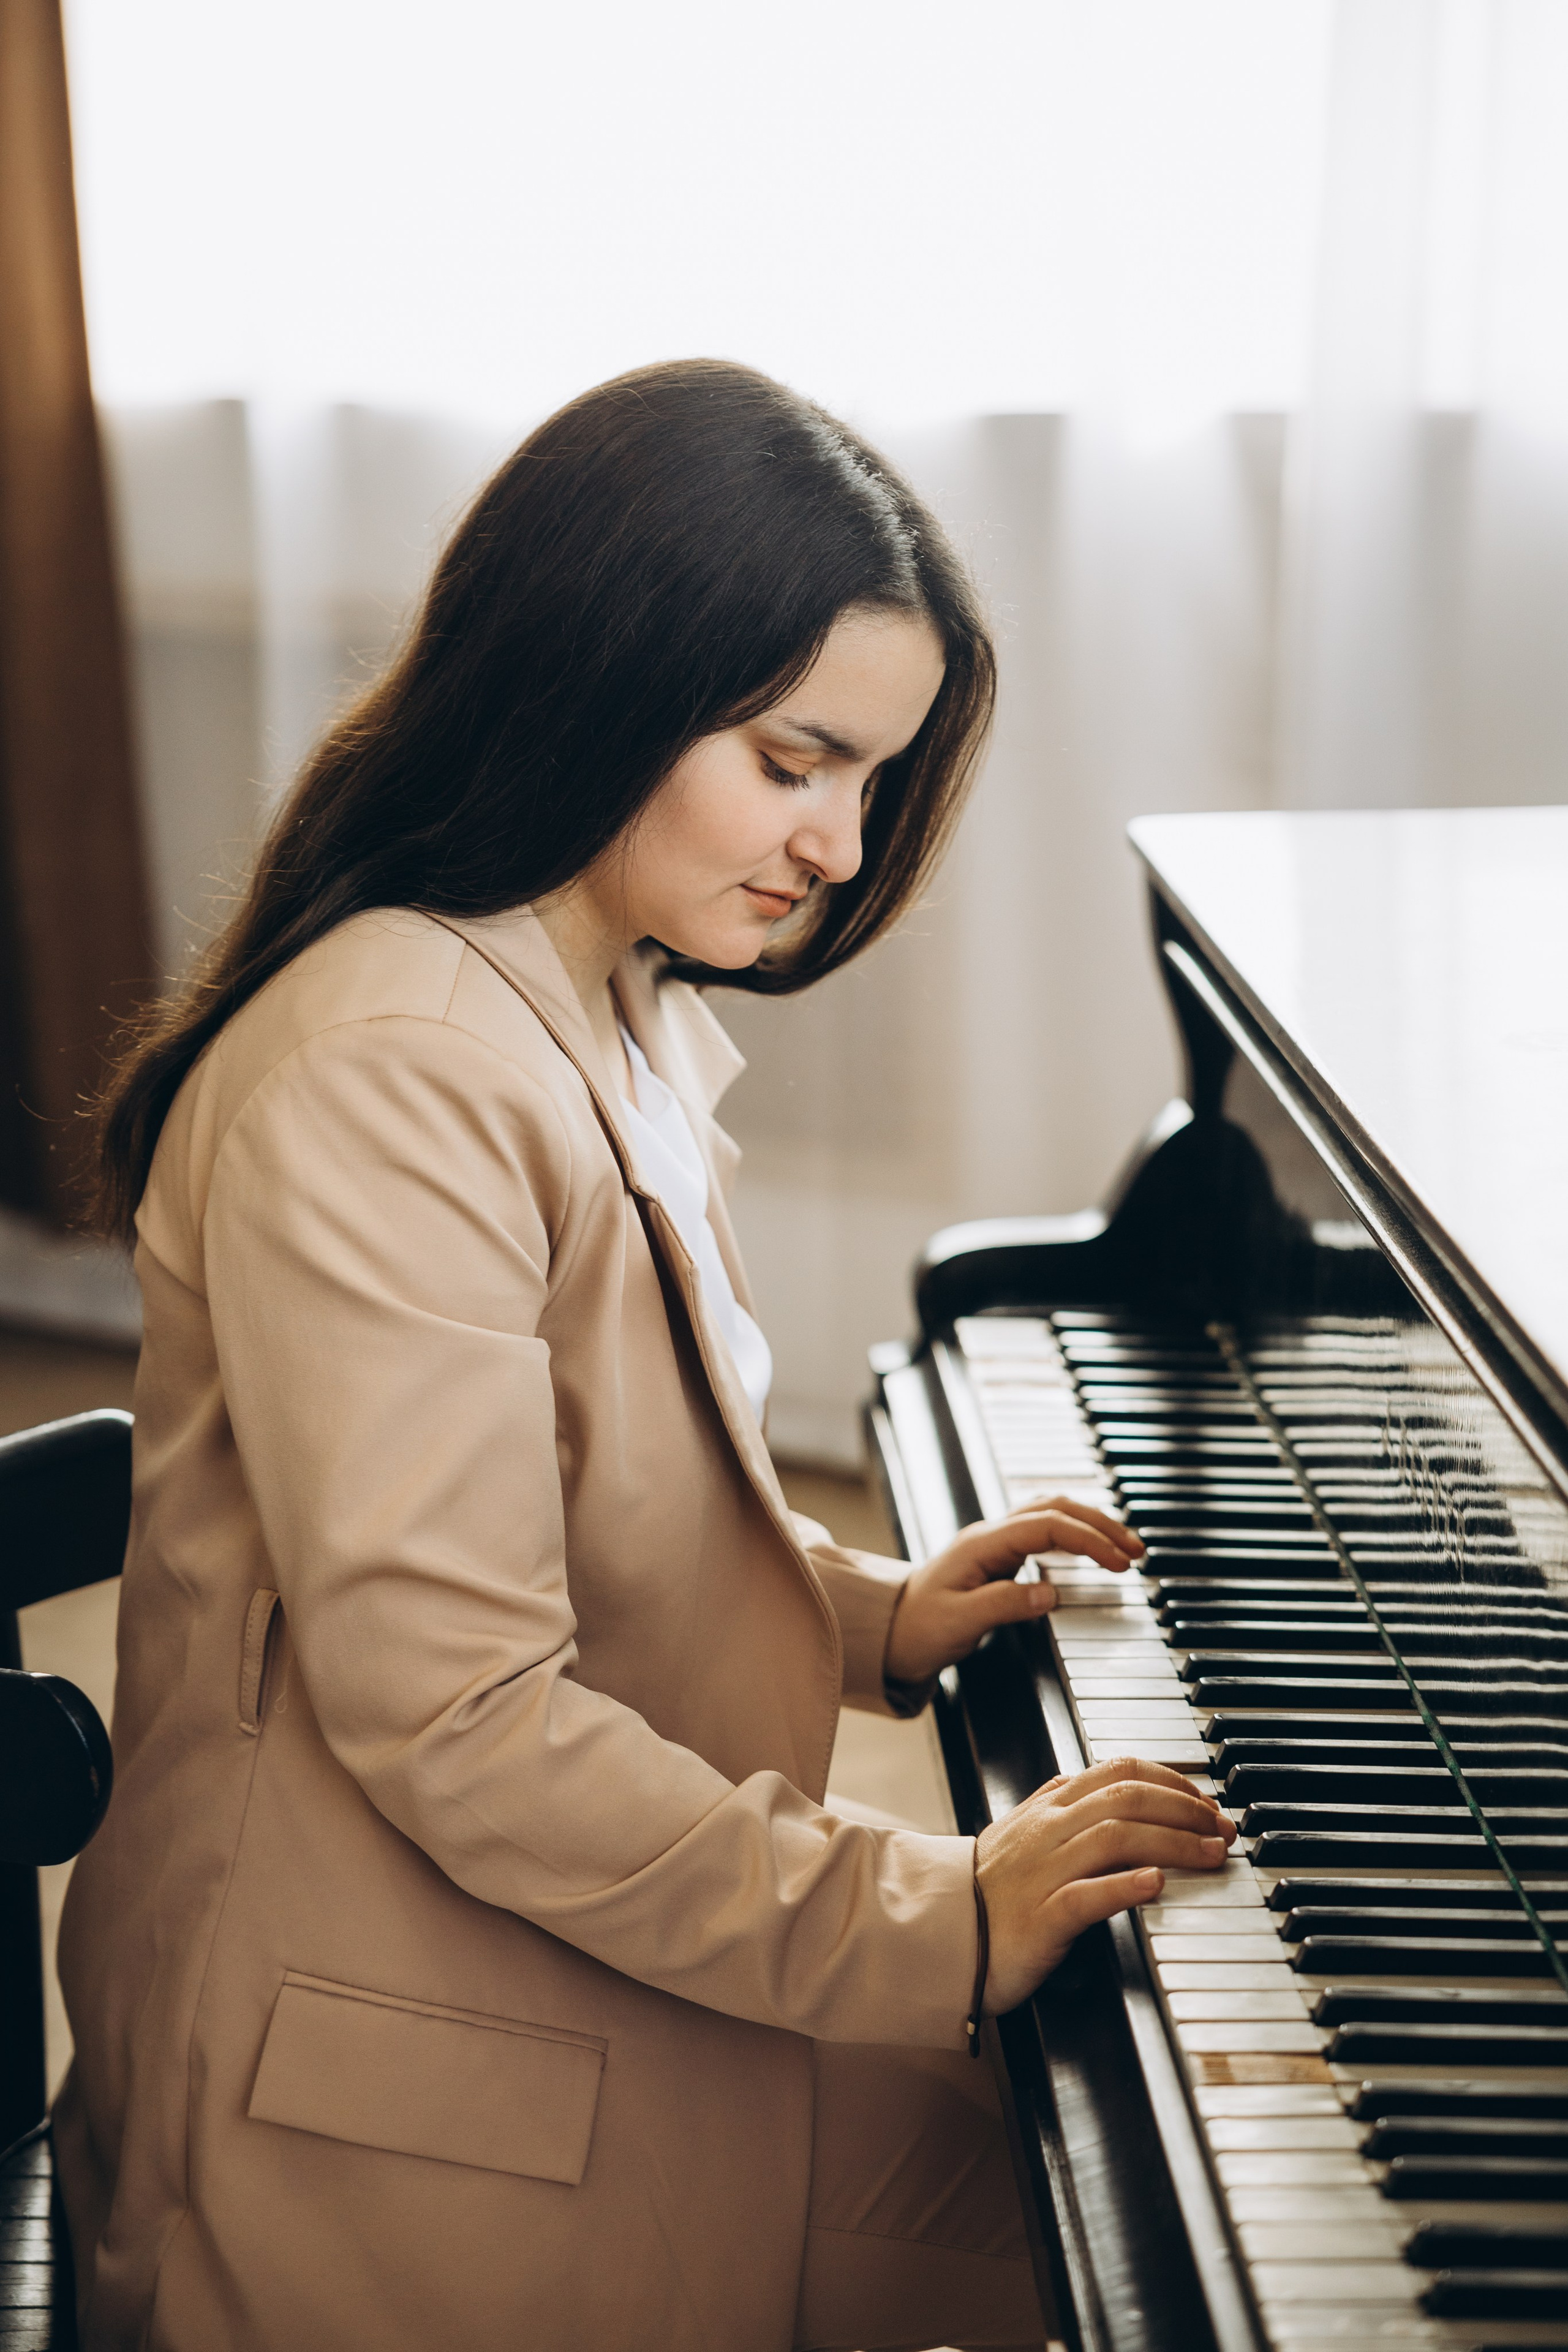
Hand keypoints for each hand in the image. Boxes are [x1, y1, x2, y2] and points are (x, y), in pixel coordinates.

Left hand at [883, 1498, 1143, 1685]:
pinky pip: (1045, 1532)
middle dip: (1099, 1523)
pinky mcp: (1000, 1557)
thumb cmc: (918, 1628)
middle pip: (1055, 1508)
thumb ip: (1004, 1605)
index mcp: (982, 1544)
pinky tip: (1093, 1549)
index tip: (1119, 1562)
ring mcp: (995, 1543)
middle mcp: (990, 1536)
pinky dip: (1075, 1534)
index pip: (1047, 1526)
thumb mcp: (959, 1623)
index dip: (1088, 1540)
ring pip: (1051, 1514)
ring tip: (1125, 1547)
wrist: (890, 1632)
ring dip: (1090, 1524)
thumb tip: (1051, 1595)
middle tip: (1136, 1550)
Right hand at [977, 1759, 1235, 2012]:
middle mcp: (1048, 1831)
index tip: (1205, 1802)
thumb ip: (1060, 1805)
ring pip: (1115, 1838)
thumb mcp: (1023, 1833)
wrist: (940, 1936)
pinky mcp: (1041, 1919)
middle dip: (1185, 1810)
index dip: (1172, 1780)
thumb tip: (1103, 1781)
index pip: (1119, 1771)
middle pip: (1127, 1799)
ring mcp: (1043, 1873)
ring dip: (1173, 1843)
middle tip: (1222, 1830)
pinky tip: (1156, 1884)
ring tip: (1210, 1855)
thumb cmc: (989, 1890)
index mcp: (1049, 1808)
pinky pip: (1086, 1896)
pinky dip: (1124, 1886)